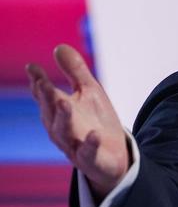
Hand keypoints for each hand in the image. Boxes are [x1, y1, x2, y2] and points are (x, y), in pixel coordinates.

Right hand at [26, 44, 129, 199]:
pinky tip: (95, 134)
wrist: (114, 156)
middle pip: (50, 112)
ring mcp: (74, 145)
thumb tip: (58, 46)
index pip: (45, 95)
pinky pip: (88, 153)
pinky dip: (90, 144)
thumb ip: (75, 71)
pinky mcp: (91, 159)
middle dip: (46, 99)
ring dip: (63, 118)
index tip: (33, 67)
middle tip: (43, 83)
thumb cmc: (96, 121)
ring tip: (65, 103)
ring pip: (64, 132)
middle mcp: (60, 128)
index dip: (38, 82)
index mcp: (58, 111)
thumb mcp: (89, 92)